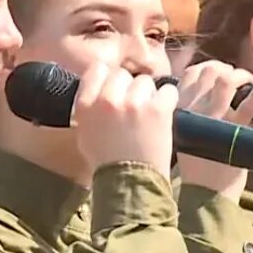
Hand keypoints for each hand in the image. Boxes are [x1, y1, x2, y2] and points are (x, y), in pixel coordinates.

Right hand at [73, 63, 177, 177]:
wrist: (130, 182)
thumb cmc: (106, 162)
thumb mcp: (84, 133)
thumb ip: (89, 107)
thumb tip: (99, 89)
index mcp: (86, 104)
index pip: (98, 69)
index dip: (109, 78)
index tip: (115, 89)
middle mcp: (108, 99)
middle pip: (123, 75)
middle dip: (129, 88)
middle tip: (133, 107)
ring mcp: (134, 103)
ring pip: (145, 82)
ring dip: (148, 95)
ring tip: (148, 115)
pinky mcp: (157, 109)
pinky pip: (167, 90)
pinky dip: (168, 100)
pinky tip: (162, 114)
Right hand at [175, 61, 252, 199]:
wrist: (204, 194)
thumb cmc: (197, 167)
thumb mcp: (184, 136)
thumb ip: (191, 114)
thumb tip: (207, 94)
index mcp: (179, 110)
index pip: (191, 74)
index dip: (208, 68)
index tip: (219, 74)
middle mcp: (193, 110)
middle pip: (208, 71)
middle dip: (226, 69)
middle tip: (237, 79)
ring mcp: (214, 119)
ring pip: (225, 81)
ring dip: (241, 76)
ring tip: (250, 82)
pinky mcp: (235, 131)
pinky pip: (248, 106)